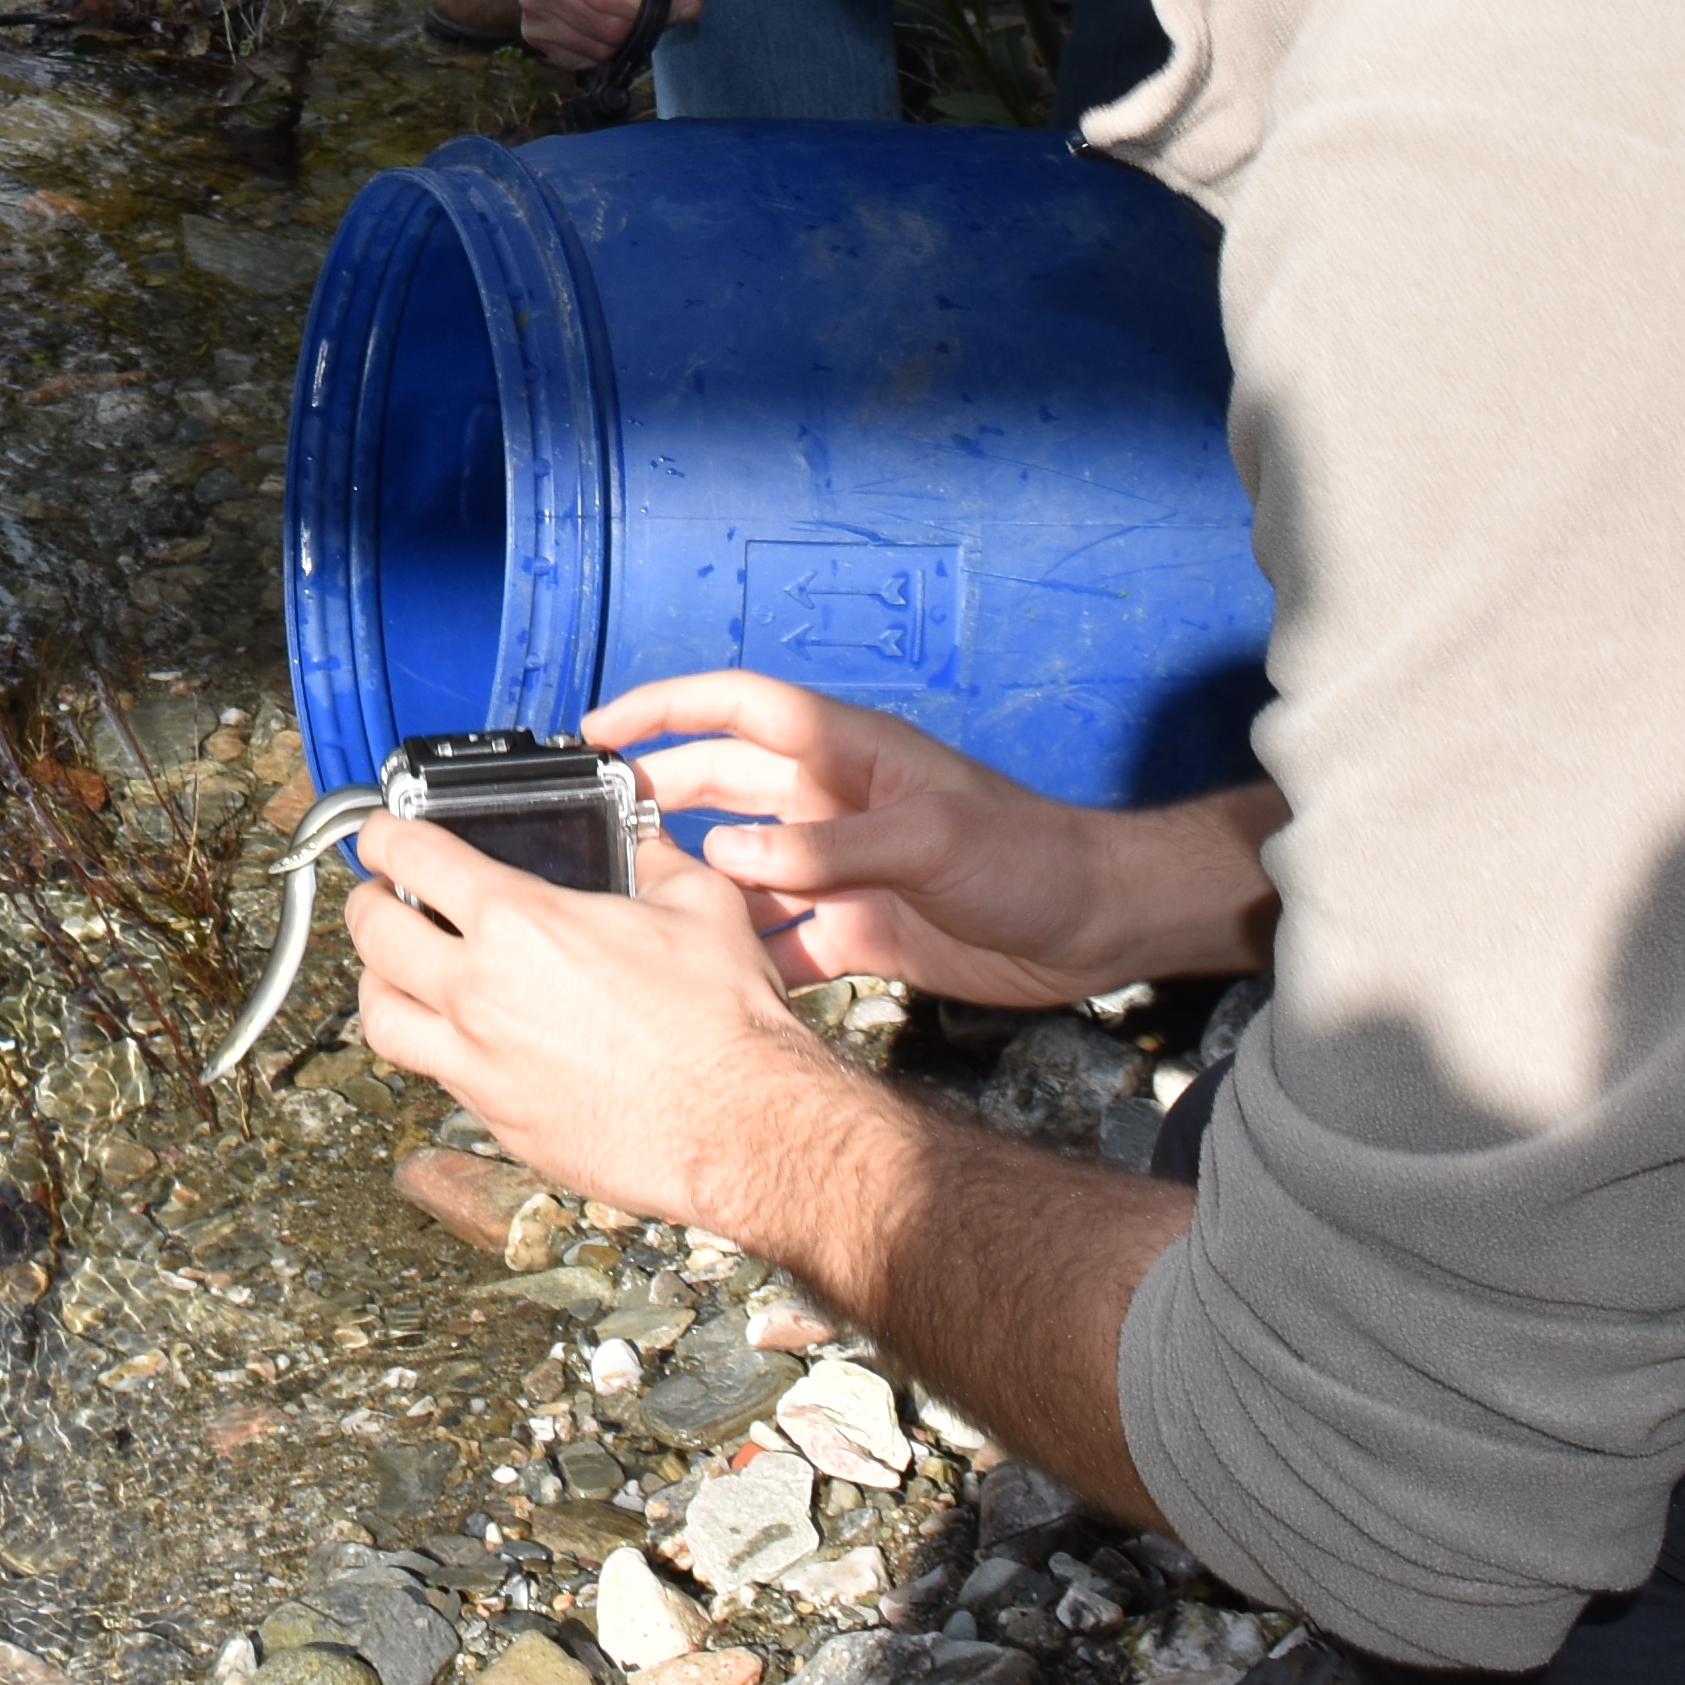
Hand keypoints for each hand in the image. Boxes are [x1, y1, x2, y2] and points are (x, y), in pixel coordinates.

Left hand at [342, 810, 861, 1231]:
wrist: (743, 1125)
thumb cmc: (726, 1022)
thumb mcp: (697, 903)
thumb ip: (653, 860)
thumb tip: (642, 843)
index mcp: (520, 922)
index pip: (411, 858)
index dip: (384, 834)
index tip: (382, 833)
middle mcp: (480, 992)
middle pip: (372, 935)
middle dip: (366, 903)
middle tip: (382, 895)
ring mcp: (480, 1064)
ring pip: (379, 1018)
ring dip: (378, 983)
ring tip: (399, 972)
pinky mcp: (498, 1121)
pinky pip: (434, 1076)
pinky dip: (434, 1048)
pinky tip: (466, 1037)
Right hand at [517, 0, 699, 70]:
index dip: (653, 6)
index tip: (687, 0)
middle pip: (603, 25)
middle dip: (646, 21)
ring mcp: (530, 2)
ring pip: (596, 46)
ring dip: (630, 35)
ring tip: (637, 0)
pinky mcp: (535, 30)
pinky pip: (581, 59)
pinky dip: (608, 48)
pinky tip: (615, 16)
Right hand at [588, 670, 1278, 1004]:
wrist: (1095, 926)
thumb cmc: (1031, 855)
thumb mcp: (931, 840)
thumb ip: (827, 847)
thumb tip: (727, 855)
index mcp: (845, 752)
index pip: (736, 707)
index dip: (665, 708)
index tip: (600, 728)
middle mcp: (829, 803)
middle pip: (720, 786)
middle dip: (657, 798)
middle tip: (589, 825)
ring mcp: (836, 868)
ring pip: (740, 871)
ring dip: (694, 887)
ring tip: (633, 913)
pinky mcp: (852, 930)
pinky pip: (776, 939)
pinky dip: (742, 955)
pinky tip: (706, 977)